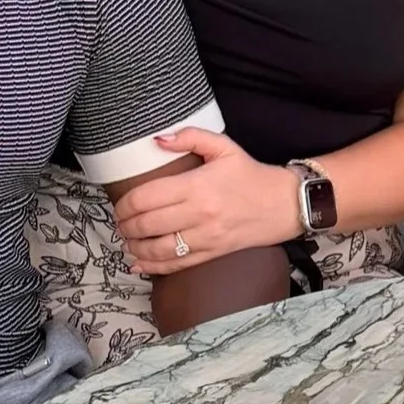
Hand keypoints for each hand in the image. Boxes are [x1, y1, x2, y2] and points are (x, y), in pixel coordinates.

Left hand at [113, 129, 299, 275]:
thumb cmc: (250, 175)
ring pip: (157, 249)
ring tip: (127, 240)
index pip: (148, 197)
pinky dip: (152, 267)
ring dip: (134, 246)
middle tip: (120, 222)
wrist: (283, 204)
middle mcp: (199, 214)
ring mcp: (205, 238)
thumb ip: (190, 137)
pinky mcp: (212, 254)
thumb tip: (157, 139)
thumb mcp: (224, 147)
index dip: (126, 204)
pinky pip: (176, 265)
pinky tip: (137, 263)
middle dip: (125, 225)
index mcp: (198, 185)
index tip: (120, 204)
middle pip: (147, 224)